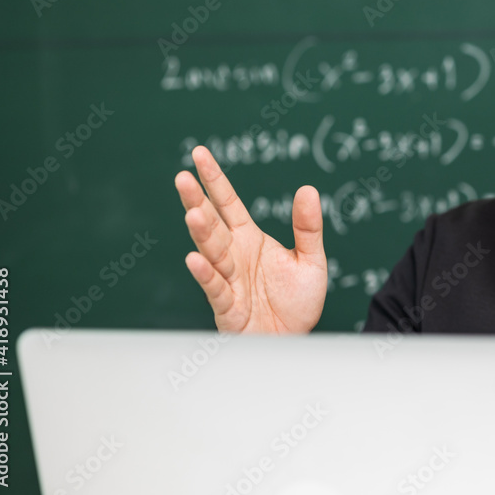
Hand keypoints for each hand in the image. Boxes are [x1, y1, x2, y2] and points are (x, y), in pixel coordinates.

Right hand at [174, 145, 327, 333]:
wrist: (295, 340)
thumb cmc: (298, 302)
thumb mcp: (311, 260)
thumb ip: (308, 228)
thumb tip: (308, 188)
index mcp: (250, 239)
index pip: (228, 203)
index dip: (214, 180)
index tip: (199, 154)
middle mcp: (234, 256)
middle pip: (212, 223)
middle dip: (197, 201)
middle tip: (183, 178)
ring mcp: (228, 280)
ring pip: (211, 252)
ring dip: (201, 234)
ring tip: (192, 213)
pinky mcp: (228, 307)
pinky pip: (216, 288)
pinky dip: (206, 274)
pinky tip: (196, 258)